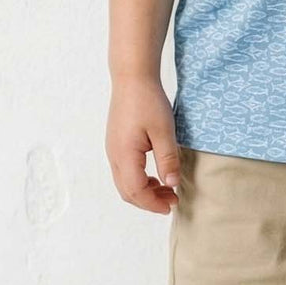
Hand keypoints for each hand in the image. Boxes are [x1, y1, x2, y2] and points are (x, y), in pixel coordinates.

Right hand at [106, 75, 182, 213]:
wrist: (132, 78)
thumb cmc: (148, 101)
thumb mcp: (164, 131)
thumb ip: (168, 159)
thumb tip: (172, 184)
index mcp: (124, 155)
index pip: (136, 191)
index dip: (153, 203)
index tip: (171, 206)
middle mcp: (114, 156)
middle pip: (127, 191)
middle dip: (149, 201)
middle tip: (172, 201)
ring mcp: (113, 150)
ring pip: (124, 183)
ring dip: (144, 191)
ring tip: (167, 188)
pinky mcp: (116, 144)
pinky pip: (124, 171)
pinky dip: (139, 180)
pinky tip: (155, 175)